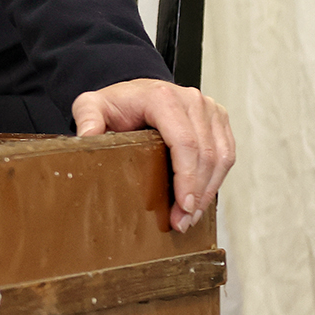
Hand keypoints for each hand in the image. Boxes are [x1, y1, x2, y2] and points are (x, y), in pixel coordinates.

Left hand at [71, 78, 234, 233]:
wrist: (135, 93)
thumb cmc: (116, 103)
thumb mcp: (91, 105)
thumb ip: (87, 117)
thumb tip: (87, 138)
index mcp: (162, 97)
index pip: (184, 142)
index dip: (187, 177)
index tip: (183, 206)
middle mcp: (192, 100)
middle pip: (205, 154)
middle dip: (196, 193)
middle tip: (182, 221)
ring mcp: (210, 109)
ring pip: (221, 157)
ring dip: (208, 191)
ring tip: (190, 217)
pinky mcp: (219, 120)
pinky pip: (227, 155)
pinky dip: (216, 180)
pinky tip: (201, 200)